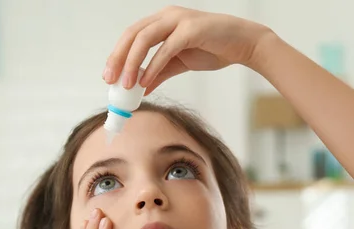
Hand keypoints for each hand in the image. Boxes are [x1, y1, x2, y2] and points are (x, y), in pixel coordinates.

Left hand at [103, 6, 272, 93]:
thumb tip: (142, 88)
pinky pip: (166, 48)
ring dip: (133, 63)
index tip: (109, 77)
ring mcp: (178, 20)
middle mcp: (167, 16)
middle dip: (118, 58)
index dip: (118, 55)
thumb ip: (160, 72)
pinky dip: (154, 65)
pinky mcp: (191, 30)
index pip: (131, 36)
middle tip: (111, 80)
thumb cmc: (214, 49)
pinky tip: (146, 82)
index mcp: (162, 21)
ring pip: (145, 38)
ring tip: (127, 85)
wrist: (243, 44)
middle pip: (132, 34)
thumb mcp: (180, 63)